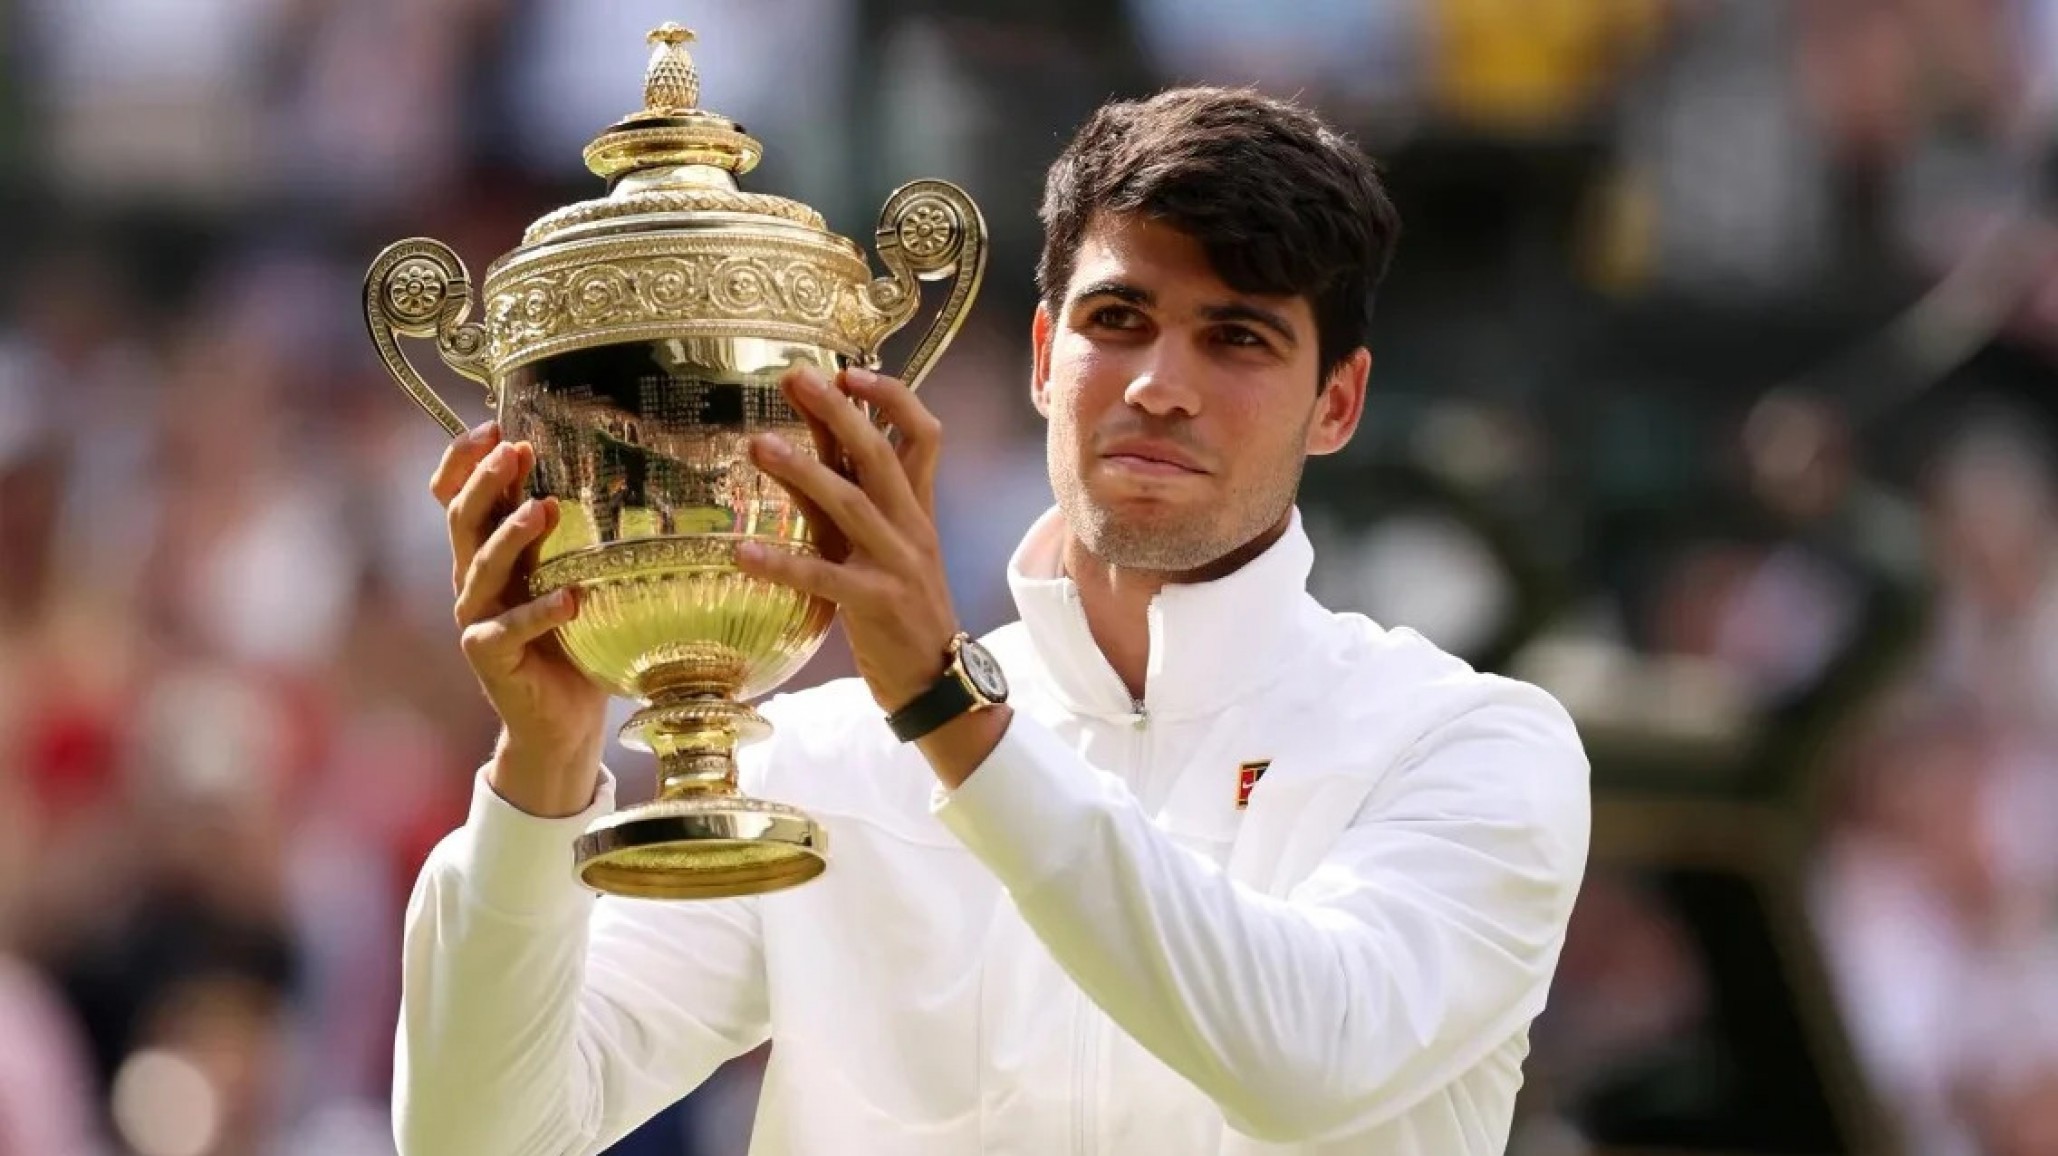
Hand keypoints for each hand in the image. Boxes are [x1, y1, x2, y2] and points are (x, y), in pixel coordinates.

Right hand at [432, 422, 607, 817]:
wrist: (565, 721)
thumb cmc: (576, 642)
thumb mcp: (575, 578)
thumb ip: (577, 538)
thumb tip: (620, 476)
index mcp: (490, 555)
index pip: (456, 497)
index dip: (463, 462)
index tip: (492, 425)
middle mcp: (474, 582)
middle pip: (463, 521)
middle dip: (485, 482)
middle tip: (515, 451)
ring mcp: (478, 620)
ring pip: (480, 569)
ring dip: (512, 536)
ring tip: (546, 509)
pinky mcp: (490, 660)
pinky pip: (508, 631)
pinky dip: (540, 613)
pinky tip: (571, 599)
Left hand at [737, 365, 961, 713]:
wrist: (935, 678)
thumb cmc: (900, 607)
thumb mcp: (879, 545)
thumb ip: (849, 497)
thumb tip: (814, 444)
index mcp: (917, 508)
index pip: (923, 435)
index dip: (891, 398)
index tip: (849, 372)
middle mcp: (912, 526)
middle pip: (882, 455)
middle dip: (840, 412)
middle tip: (797, 377)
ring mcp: (896, 564)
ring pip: (852, 505)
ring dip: (803, 471)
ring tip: (757, 444)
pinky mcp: (875, 603)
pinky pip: (823, 577)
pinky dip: (782, 563)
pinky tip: (742, 553)